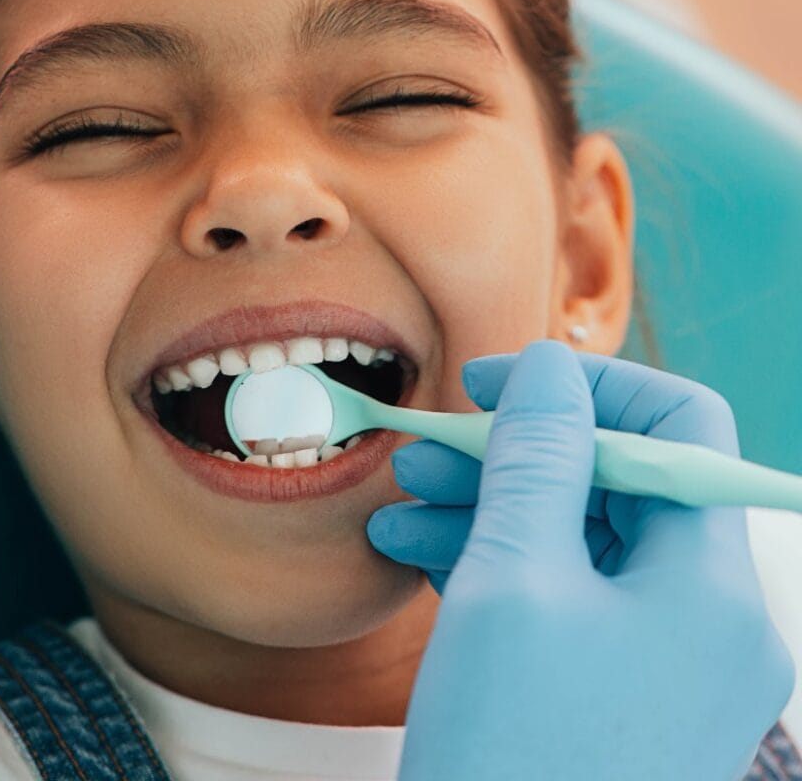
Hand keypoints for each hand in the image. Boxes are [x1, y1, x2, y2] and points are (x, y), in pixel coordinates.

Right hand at [367, 339, 793, 779]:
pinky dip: (490, 561)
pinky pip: (556, 594)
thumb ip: (537, 460)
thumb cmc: (517, 753)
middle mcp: (699, 615)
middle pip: (615, 482)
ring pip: (574, 536)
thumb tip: (549, 368)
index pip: (677, 429)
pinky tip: (415, 552)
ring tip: (402, 499)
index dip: (586, 386)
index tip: (496, 383)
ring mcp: (654, 658)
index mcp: (709, 582)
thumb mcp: (514, 582)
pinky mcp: (605, 689)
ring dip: (488, 505)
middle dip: (516, 451)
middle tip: (428, 445)